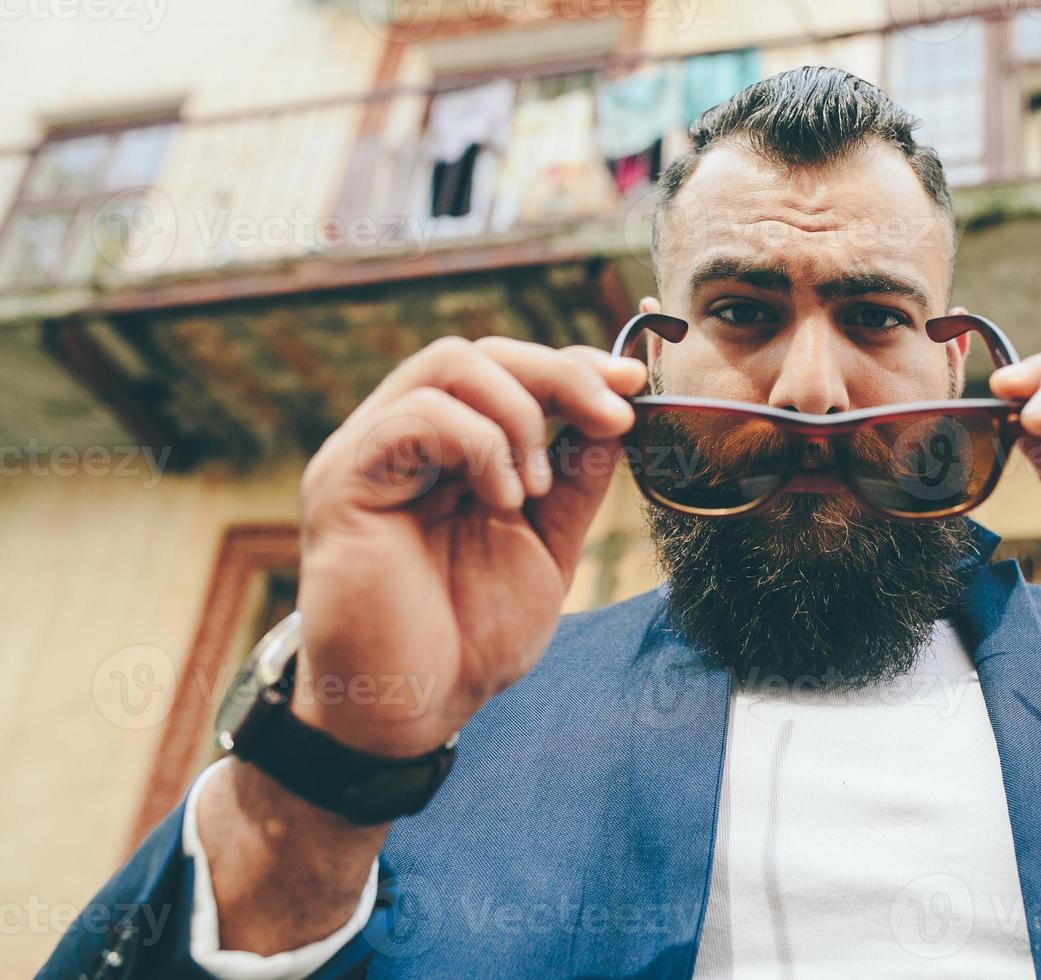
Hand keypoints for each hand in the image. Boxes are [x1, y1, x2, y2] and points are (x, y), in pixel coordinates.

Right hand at [292, 334, 646, 756]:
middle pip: (479, 352)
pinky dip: (476, 443)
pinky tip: (502, 500)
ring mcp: (367, 454)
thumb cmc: (469, 636)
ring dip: (517, 414)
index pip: (505, 369)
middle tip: (612, 416)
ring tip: (536, 488)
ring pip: (446, 365)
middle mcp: (402, 440)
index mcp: (447, 451)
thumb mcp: (546, 544)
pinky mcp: (343, 482)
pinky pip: (414, 417)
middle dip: (558, 374)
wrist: (412, 709)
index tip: (632, 384)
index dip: (571, 365)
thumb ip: (573, 480)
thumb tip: (614, 413)